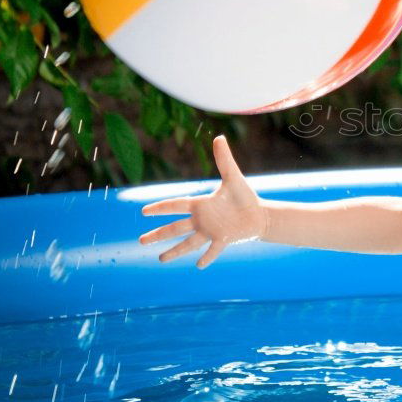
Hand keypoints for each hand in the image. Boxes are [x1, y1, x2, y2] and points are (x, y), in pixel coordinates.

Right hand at [138, 135, 267, 268]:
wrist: (260, 214)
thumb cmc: (245, 197)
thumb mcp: (233, 177)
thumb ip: (224, 159)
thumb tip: (218, 137)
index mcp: (201, 204)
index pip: (176, 205)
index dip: (160, 207)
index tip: (143, 211)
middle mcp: (202, 220)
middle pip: (175, 228)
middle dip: (158, 234)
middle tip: (141, 241)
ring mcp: (211, 232)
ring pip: (189, 243)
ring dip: (175, 251)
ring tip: (160, 259)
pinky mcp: (224, 240)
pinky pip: (213, 250)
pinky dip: (207, 257)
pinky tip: (198, 265)